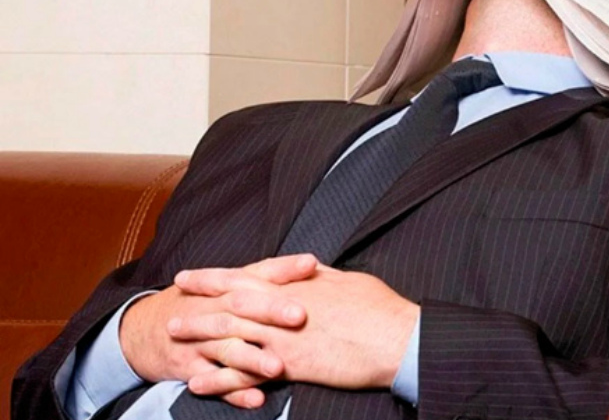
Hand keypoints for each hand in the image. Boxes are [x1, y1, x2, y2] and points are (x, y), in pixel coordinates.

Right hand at [119, 254, 317, 407]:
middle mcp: (212, 309)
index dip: (284, 268)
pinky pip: (213, 383)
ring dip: (253, 358)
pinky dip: (233, 392)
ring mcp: (199, 340)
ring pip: (228, 348)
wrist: (142, 330)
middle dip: (270, 310)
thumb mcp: (224, 285)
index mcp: (226, 287)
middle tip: (300, 315)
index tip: (312, 264)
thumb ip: (266, 276)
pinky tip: (256, 400)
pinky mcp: (189, 368)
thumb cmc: (197, 304)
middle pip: (242, 306)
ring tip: (279, 367)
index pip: (257, 272)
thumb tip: (314, 264)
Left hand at [173, 263, 419, 391]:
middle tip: (170, 306)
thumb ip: (319, 277)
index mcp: (295, 286)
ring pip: (231, 335)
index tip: (191, 275)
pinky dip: (219, 379)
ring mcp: (283, 337)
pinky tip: (198, 383)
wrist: (396, 337)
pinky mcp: (291, 365)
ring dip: (199, 337)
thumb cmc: (378, 308)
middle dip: (197, 304)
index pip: (245, 277)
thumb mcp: (347, 281)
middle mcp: (282, 309)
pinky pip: (246, 374)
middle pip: (229, 303)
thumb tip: (306, 268)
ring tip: (173, 339)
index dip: (214, 277)